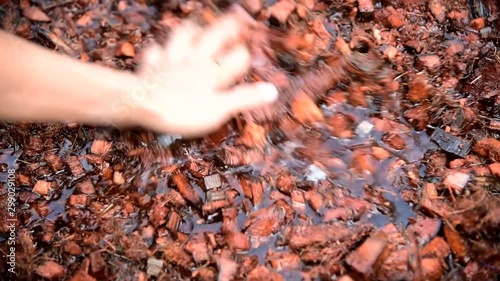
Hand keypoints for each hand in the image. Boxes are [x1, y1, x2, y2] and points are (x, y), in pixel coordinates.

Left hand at [125, 9, 277, 136]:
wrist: (142, 104)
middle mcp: (195, 61)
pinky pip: (155, 52)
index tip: (252, 49)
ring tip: (195, 26)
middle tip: (236, 17)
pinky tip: (159, 50)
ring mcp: (172, 61)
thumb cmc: (183, 110)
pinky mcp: (152, 66)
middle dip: (227, 27)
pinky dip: (158, 50)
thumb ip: (244, 98)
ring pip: (183, 37)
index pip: (237, 58)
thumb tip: (273, 91)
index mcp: (213, 72)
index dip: (245, 55)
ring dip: (190, 30)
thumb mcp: (219, 109)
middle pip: (214, 38)